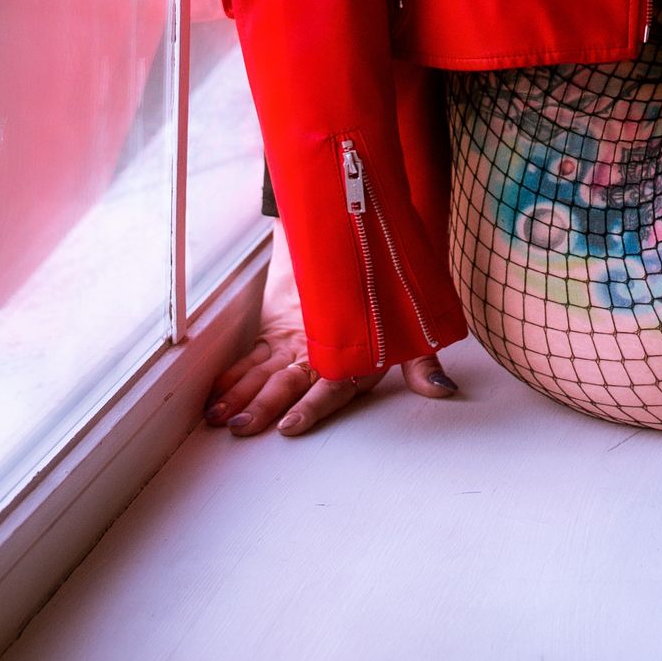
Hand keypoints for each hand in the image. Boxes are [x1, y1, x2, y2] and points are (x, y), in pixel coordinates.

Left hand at [205, 238, 457, 437]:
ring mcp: (299, 348)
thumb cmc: (384, 276)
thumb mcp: (411, 315)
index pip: (335, 387)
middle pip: (294, 386)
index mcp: (359, 359)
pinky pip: (254, 359)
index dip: (314, 406)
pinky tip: (219, 390)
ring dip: (244, 396)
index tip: (290, 423)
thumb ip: (421, 358)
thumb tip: (442, 391)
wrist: (354, 235)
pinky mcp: (277, 335)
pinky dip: (236, 374)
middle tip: (241, 425)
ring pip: (268, 376)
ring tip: (219, 416)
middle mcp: (326, 360)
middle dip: (265, 406)